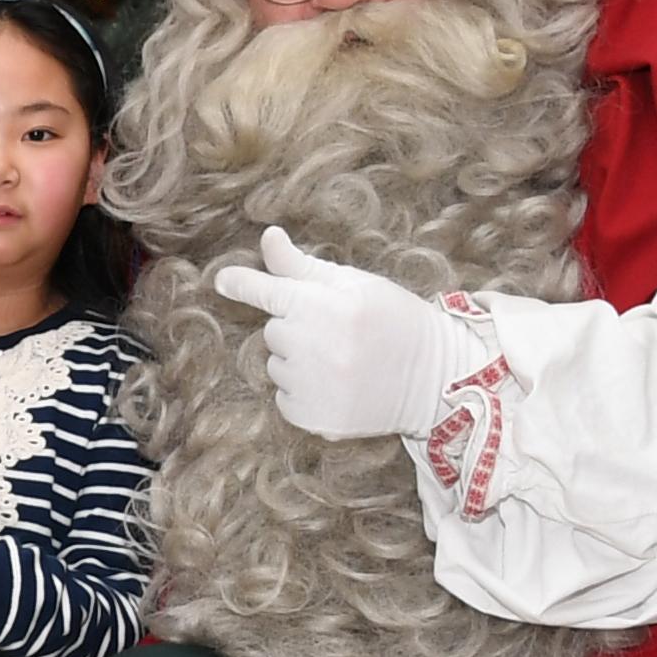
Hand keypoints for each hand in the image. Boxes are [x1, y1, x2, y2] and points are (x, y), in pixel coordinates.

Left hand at [209, 226, 466, 440]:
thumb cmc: (394, 320)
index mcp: (325, 306)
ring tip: (342, 362)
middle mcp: (314, 347)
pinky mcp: (315, 419)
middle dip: (295, 328)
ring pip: (277, 366)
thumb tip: (268, 237)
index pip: (269, 292)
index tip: (220, 281)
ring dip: (297, 362)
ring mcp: (313, 387)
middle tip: (337, 331)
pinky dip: (302, 394)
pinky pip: (285, 399)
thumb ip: (303, 266)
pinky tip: (337, 387)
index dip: (243, 284)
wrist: (436, 379)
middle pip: (273, 332)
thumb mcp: (355, 283)